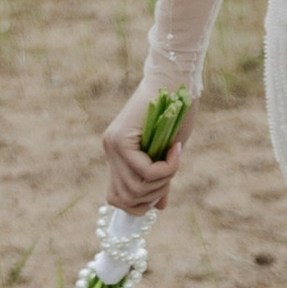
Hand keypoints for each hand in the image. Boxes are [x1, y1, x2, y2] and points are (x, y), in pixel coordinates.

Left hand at [100, 80, 194, 215]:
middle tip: (171, 174)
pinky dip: (167, 168)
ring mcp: (113, 146)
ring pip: (137, 188)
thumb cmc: (177, 112)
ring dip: (162, 181)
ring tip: (175, 159)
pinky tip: (176, 150)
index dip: (139, 204)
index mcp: (117, 155)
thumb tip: (158, 207)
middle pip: (125, 198)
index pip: (116, 198)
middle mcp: (110, 151)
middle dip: (153, 194)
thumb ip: (158, 179)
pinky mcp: (121, 140)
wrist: (174, 80)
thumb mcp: (167, 154)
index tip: (161, 191)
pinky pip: (146, 172)